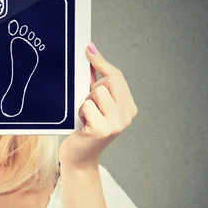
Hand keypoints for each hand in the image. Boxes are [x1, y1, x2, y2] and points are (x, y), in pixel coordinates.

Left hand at [59, 43, 137, 169]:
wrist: (79, 157)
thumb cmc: (85, 128)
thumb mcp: (93, 102)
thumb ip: (95, 80)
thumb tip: (91, 52)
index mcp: (128, 106)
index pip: (117, 76)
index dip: (101, 62)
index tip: (88, 50)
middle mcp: (127, 114)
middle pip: (107, 81)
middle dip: (92, 89)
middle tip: (89, 106)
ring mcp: (118, 123)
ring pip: (96, 93)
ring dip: (85, 102)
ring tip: (86, 116)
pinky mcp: (104, 129)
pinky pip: (87, 106)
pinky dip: (81, 113)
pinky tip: (83, 124)